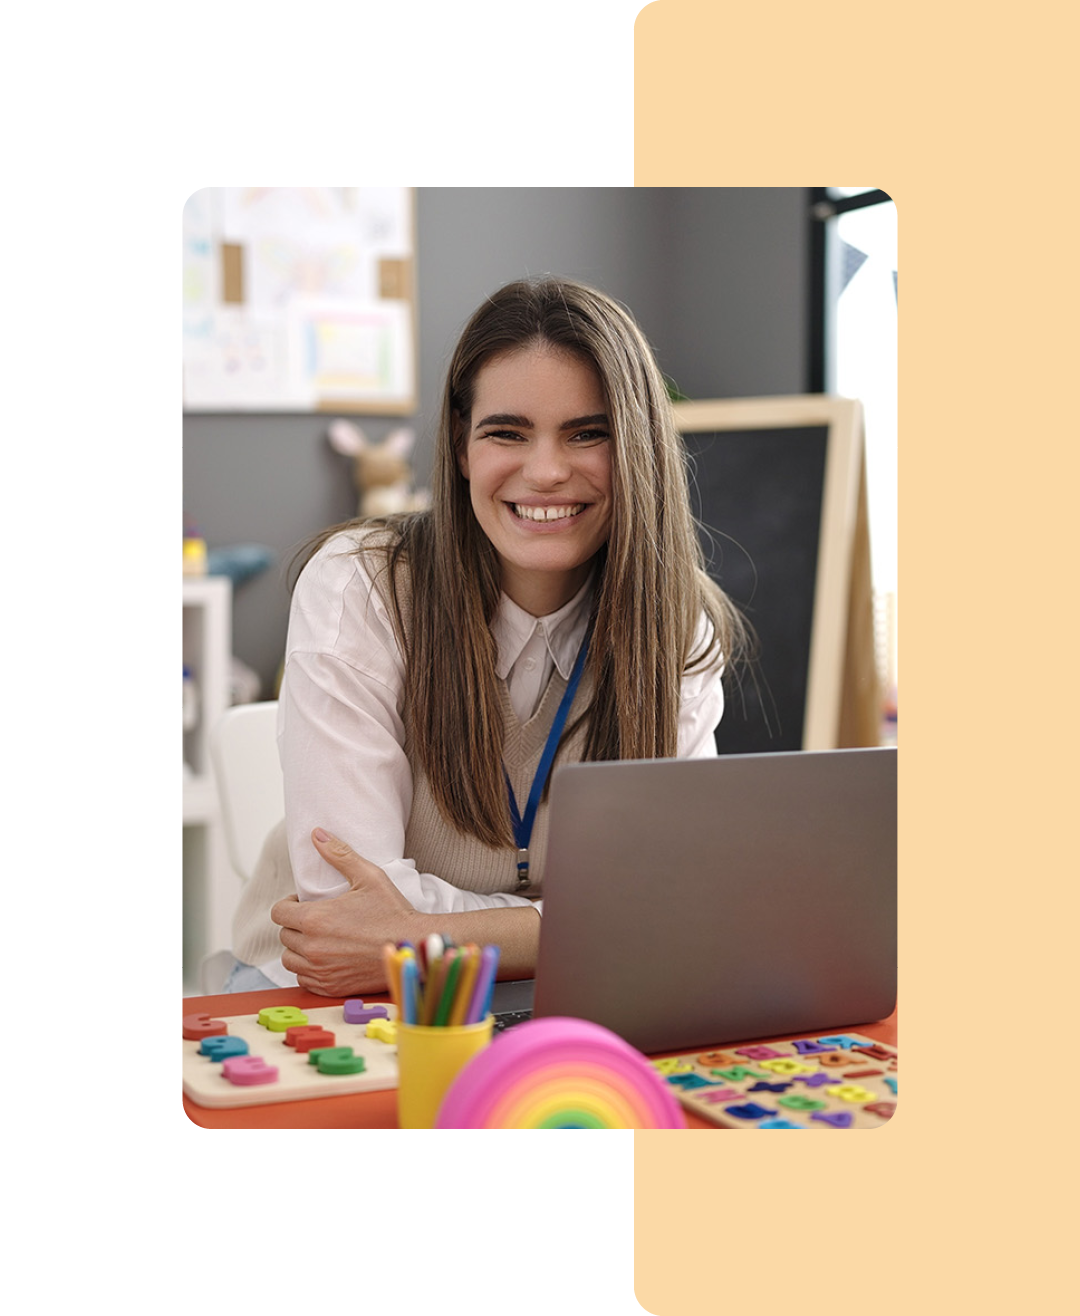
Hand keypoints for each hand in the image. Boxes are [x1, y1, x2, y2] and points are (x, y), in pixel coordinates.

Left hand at [271, 828, 420, 995]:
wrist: (413, 945)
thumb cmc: (393, 912)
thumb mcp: (368, 876)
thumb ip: (339, 854)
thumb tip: (317, 834)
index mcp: (315, 919)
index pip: (278, 913)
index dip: (288, 905)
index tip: (302, 903)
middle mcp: (312, 948)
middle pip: (284, 935)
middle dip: (296, 925)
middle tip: (316, 919)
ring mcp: (320, 971)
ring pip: (290, 959)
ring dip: (299, 948)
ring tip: (319, 939)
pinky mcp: (330, 987)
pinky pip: (304, 979)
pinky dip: (309, 969)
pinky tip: (326, 957)